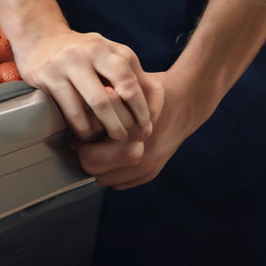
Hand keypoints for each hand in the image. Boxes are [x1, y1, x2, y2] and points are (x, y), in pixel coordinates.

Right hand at [14, 27, 163, 141]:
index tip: (146, 128)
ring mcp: (69, 63)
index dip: (142, 108)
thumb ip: (129, 73)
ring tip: (113, 137)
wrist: (40, 38)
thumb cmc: (81, 54)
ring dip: (108, 127)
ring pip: (97, 103)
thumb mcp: (106, 54)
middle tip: (132, 136)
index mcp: (108, 48)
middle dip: (128, 120)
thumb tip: (157, 102)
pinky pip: (73, 111)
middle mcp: (91, 51)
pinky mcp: (49, 76)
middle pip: (119, 91)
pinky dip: (83, 128)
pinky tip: (87, 135)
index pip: (132, 81)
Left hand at [74, 69, 191, 189]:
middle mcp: (142, 158)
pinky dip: (114, 170)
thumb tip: (80, 109)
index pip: (89, 159)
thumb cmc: (153, 88)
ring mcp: (148, 169)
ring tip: (100, 144)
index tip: (81, 131)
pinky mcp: (151, 173)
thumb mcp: (128, 84)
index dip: (81, 144)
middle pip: (96, 172)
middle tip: (86, 139)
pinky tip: (114, 151)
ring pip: (107, 179)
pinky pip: (121, 181)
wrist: (184, 103)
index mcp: (133, 137)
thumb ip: (106, 97)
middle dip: (88, 156)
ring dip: (101, 165)